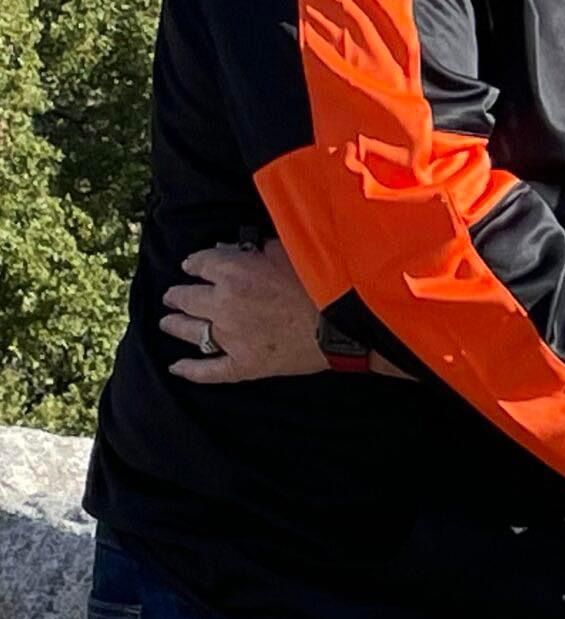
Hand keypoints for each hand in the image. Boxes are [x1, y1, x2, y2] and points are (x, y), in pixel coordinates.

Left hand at [162, 241, 324, 382]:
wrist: (342, 323)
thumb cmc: (323, 280)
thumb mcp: (292, 250)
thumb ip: (262, 248)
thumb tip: (244, 249)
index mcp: (235, 272)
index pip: (201, 263)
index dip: (194, 263)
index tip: (191, 264)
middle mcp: (223, 304)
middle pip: (187, 298)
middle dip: (177, 294)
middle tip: (172, 295)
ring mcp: (229, 338)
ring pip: (189, 331)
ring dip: (175, 325)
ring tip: (168, 322)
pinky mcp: (241, 365)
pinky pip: (206, 370)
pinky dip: (189, 369)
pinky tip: (176, 368)